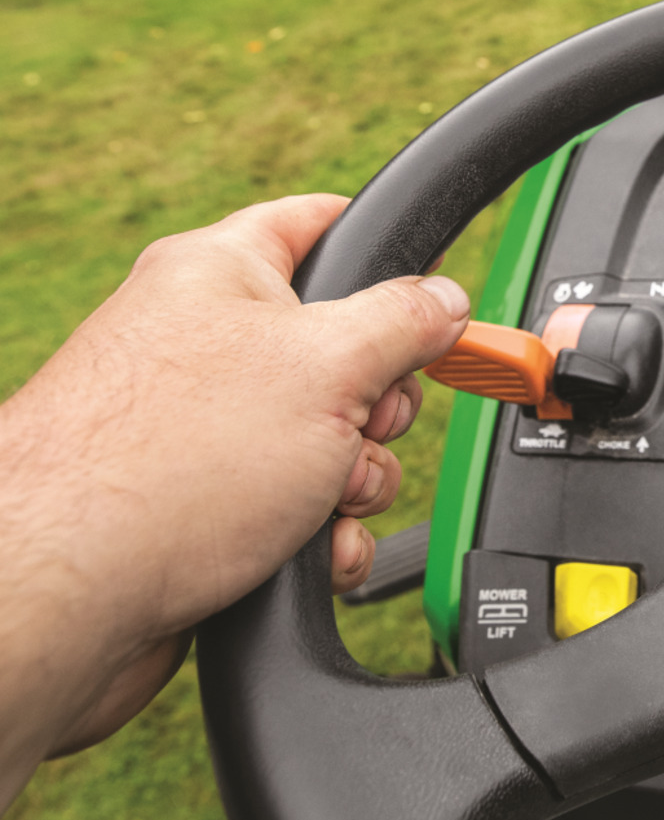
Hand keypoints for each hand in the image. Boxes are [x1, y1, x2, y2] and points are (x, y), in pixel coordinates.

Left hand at [0, 195, 467, 804]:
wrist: (62, 596)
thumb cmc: (169, 463)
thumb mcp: (328, 364)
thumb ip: (404, 319)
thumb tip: (445, 298)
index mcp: (218, 275)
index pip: (317, 223)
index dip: (383, 246)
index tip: (431, 280)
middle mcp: (201, 344)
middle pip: (341, 351)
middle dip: (377, 406)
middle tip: (363, 424)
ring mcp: (197, 429)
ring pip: (325, 439)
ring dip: (354, 481)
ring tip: (324, 503)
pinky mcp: (197, 505)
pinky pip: (291, 505)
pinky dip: (317, 532)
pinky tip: (310, 552)